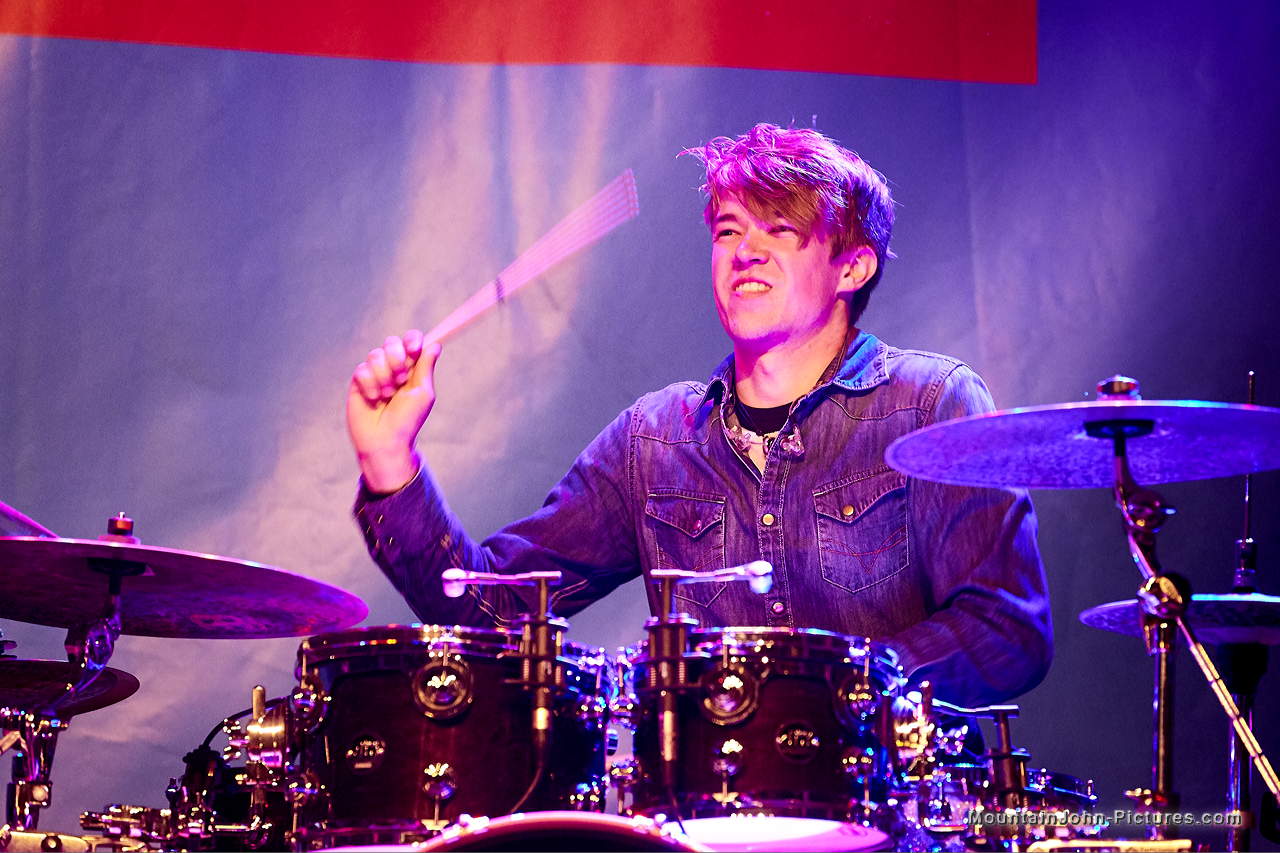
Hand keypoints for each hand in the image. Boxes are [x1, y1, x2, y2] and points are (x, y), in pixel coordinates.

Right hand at [346, 330, 441, 492]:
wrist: (385, 441)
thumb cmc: (407, 420)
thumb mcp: (422, 393)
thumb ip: (425, 368)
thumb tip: (435, 345)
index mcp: (412, 368)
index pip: (412, 342)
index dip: (412, 340)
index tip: (414, 349)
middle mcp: (393, 368)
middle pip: (391, 342)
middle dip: (396, 358)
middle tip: (401, 378)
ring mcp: (375, 373)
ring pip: (375, 355)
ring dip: (384, 376)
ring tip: (387, 395)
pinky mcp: (358, 382)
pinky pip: (362, 369)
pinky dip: (370, 385)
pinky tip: (374, 399)